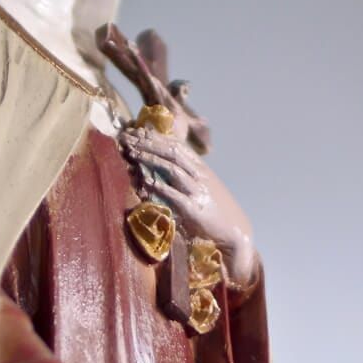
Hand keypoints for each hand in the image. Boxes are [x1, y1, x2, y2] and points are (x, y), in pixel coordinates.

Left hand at [119, 124, 258, 284]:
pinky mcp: (194, 210)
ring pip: (173, 168)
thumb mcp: (202, 188)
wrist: (233, 231)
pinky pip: (174, 195)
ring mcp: (197, 191)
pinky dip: (159, 187)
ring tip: (133, 153)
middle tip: (129, 138)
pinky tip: (145, 181)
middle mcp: (200, 176)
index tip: (138, 131)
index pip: (177, 146)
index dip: (157, 137)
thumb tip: (163, 167)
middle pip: (173, 152)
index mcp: (201, 169)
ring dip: (151, 159)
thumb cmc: (214, 210)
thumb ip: (186, 176)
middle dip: (149, 143)